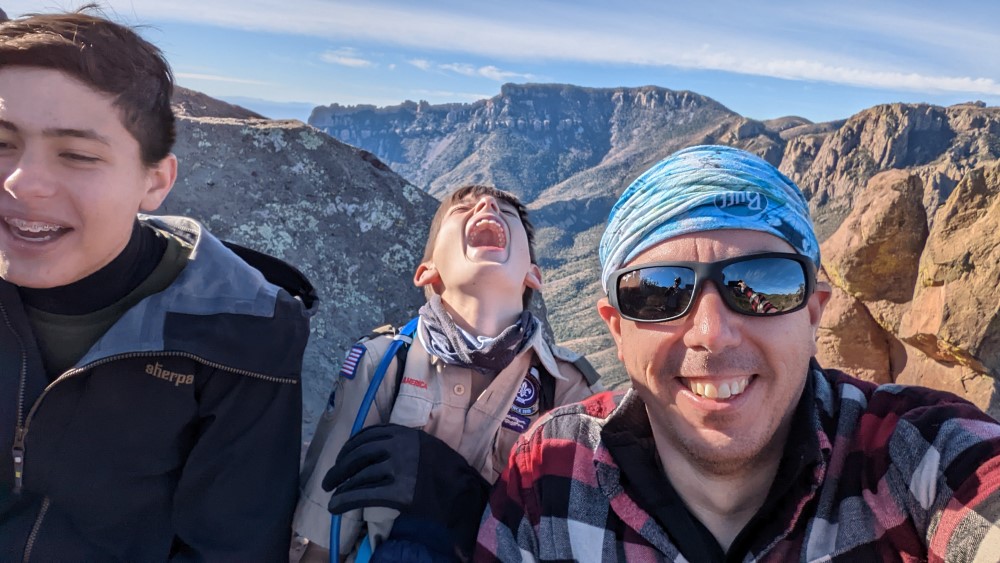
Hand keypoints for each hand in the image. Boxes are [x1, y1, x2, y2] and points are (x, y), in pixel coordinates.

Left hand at [321, 424, 489, 558]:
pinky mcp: (398, 492)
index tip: (341, 457)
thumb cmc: (447, 473)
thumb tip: (374, 449)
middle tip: (329, 480)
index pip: (368, 435)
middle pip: (359, 454)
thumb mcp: (426, 447)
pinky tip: (336, 507)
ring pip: (360, 475)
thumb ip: (403, 443)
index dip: (349, 447)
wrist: (465, 496)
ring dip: (342, 486)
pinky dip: (345, 501)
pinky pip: (364, 495)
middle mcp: (400, 447)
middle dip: (340, 467)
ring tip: (333, 495)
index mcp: (406, 433)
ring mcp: (399, 469)